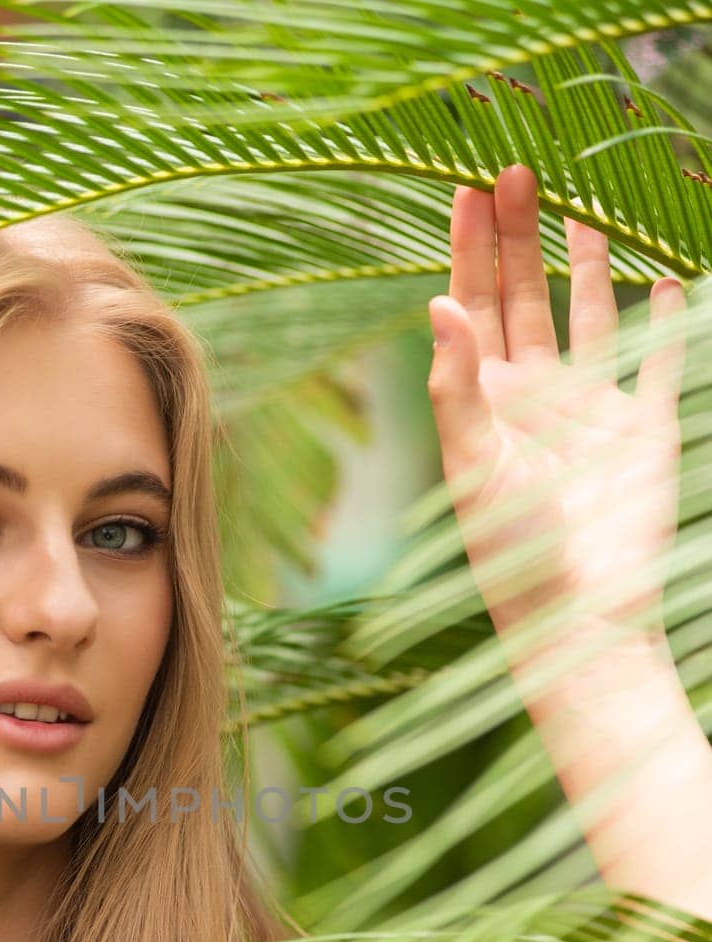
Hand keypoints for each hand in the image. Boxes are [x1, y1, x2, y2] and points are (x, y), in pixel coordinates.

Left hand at [426, 165, 687, 677]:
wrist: (578, 611)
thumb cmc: (511, 548)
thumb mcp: (472, 463)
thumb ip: (455, 385)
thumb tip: (436, 301)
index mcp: (486, 403)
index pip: (471, 309)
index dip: (468, 251)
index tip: (464, 189)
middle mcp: (536, 399)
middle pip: (525, 300)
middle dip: (519, 239)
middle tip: (515, 172)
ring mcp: (593, 412)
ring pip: (589, 321)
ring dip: (586, 270)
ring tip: (581, 214)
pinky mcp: (645, 430)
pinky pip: (656, 363)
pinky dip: (662, 322)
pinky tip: (662, 280)